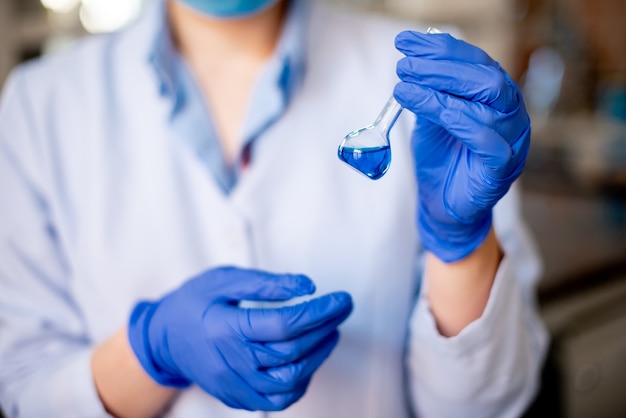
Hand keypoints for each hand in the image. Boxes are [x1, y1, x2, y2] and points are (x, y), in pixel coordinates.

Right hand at [128, 266, 352, 410]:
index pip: (284, 324)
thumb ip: (265, 283)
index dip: (319, 312)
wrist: (163, 338)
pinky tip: (308, 360)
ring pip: (288, 380)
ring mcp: (233, 384)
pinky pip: (277, 400)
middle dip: (324, 328)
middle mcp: (230, 361)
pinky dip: (299, 382)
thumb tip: (308, 286)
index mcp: (225, 327)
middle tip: (341, 310)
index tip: (342, 299)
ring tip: (329, 332)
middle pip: (291, 351)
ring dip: (318, 356)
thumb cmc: (194, 302)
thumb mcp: (224, 280)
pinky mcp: (236, 397)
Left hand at [393, 31, 529, 261]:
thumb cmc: (441, 158)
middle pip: (486, 77)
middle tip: (404, 65)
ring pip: (487, 103)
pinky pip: (485, 139)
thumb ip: (430, 92)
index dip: (441, 49)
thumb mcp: (430, 118)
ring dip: (440, 91)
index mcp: (495, 96)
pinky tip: (422, 109)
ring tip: (403, 87)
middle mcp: (510, 113)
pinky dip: (453, 119)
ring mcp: (512, 139)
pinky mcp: (503, 167)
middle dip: (442, 66)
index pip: (475, 62)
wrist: (443, 205)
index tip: (405, 42)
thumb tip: (413, 58)